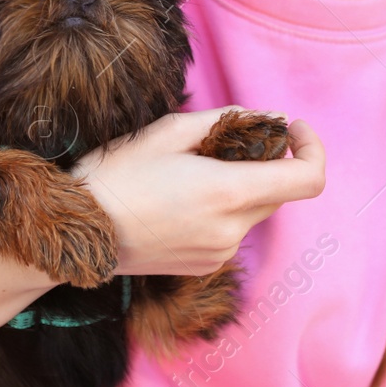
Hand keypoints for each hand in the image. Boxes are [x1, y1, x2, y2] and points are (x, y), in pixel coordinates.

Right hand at [69, 108, 325, 275]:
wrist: (74, 232)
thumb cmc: (117, 173)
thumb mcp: (169, 130)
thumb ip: (230, 120)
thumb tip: (272, 119)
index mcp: (229, 192)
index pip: (307, 179)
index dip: (312, 149)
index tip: (291, 129)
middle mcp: (232, 230)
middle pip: (279, 193)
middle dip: (265, 163)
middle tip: (224, 142)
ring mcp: (220, 253)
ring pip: (254, 212)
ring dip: (239, 187)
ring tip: (190, 173)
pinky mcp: (205, 267)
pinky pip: (231, 231)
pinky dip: (221, 210)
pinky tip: (179, 200)